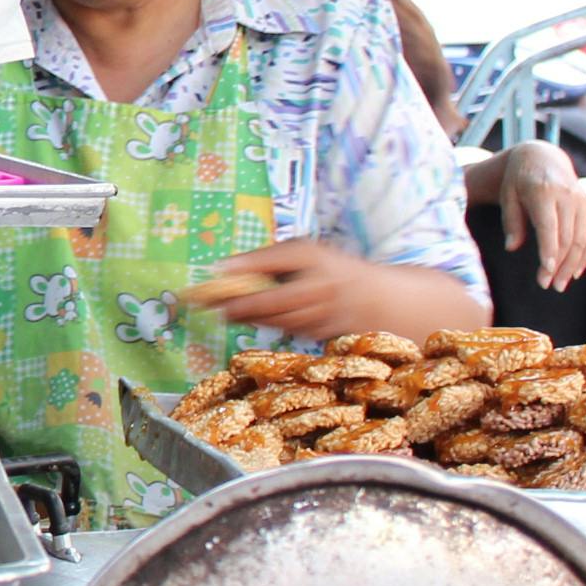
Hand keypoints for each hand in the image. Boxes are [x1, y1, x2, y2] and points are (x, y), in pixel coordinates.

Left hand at [204, 239, 485, 344]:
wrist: (379, 300)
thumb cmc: (330, 270)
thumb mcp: (303, 254)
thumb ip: (266, 260)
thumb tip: (221, 269)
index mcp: (315, 257)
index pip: (278, 259)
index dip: (245, 267)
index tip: (212, 272)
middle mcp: (323, 285)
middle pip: (275, 298)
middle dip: (238, 302)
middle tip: (206, 302)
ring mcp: (326, 312)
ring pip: (279, 318)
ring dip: (246, 316)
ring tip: (221, 311)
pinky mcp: (325, 332)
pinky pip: (289, 328)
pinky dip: (266, 324)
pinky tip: (245, 319)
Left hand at [495, 140, 585, 290]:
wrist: (543, 158)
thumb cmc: (518, 180)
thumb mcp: (507, 196)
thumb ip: (511, 222)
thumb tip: (512, 248)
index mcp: (544, 192)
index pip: (549, 227)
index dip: (549, 251)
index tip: (545, 272)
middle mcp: (567, 197)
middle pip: (567, 238)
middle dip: (558, 265)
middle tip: (548, 286)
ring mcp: (582, 202)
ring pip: (582, 240)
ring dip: (573, 265)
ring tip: (560, 284)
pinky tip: (576, 271)